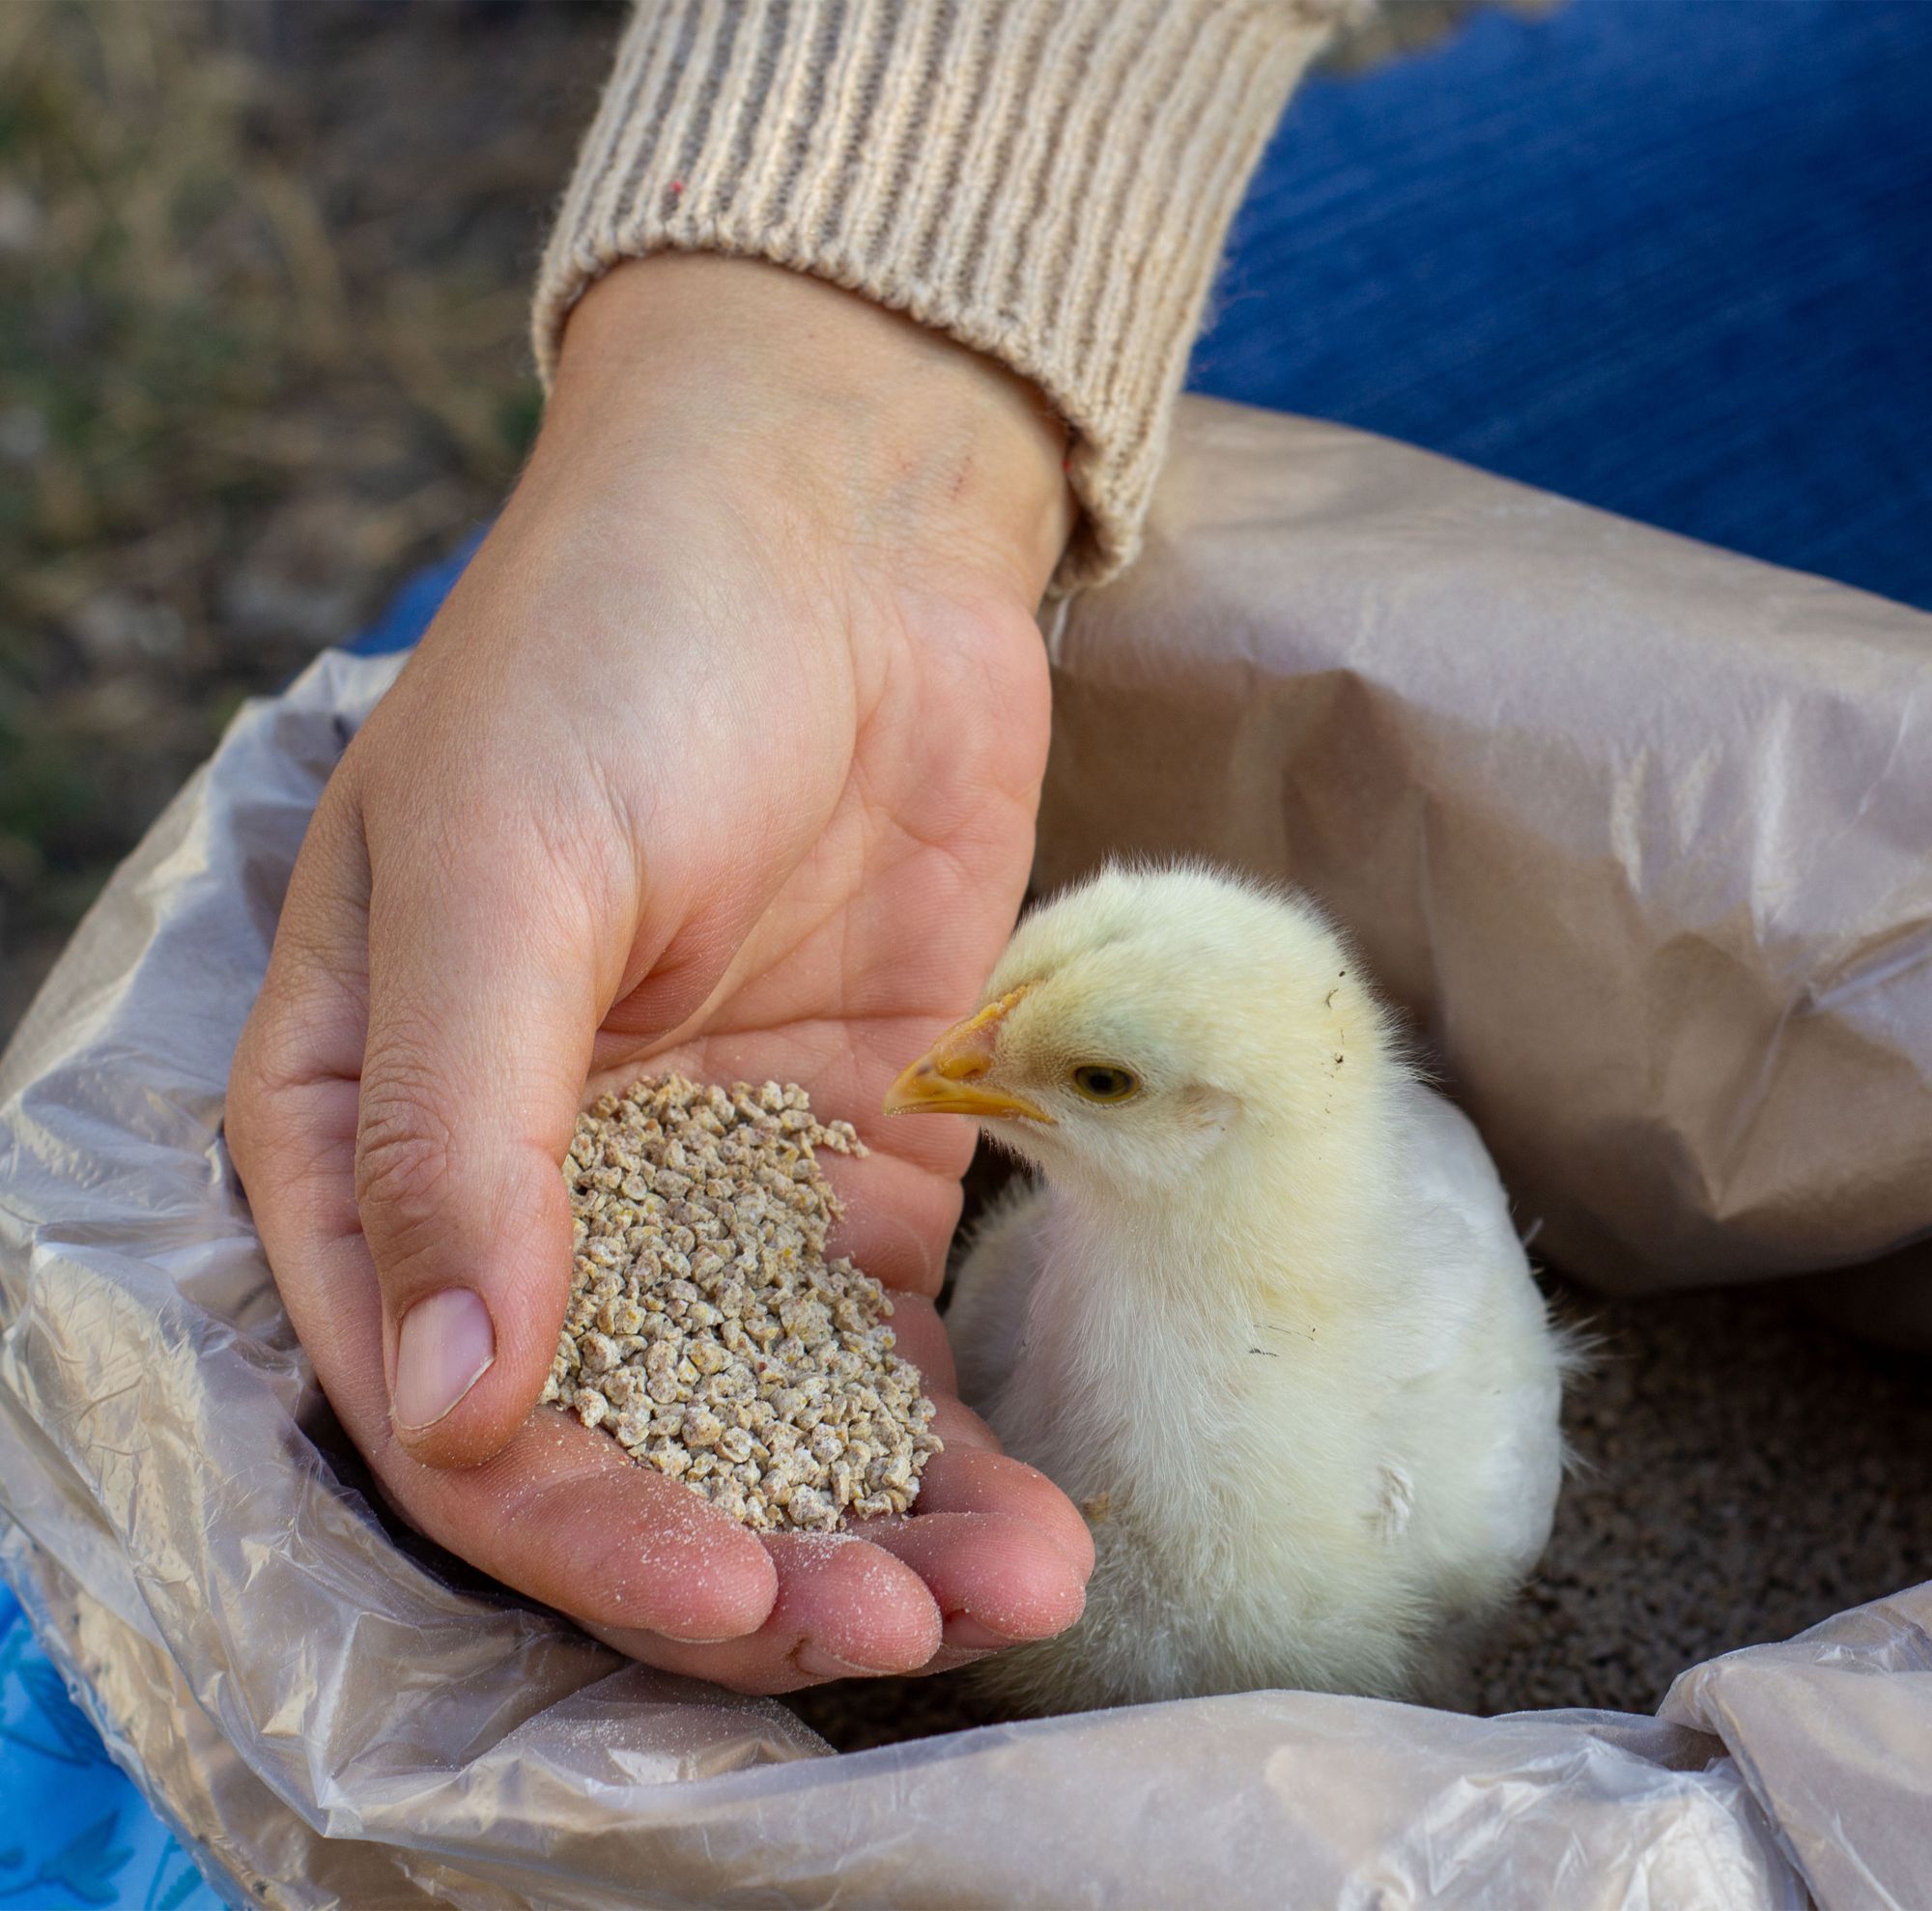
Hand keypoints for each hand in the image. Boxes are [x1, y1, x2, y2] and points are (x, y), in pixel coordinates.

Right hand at [227, 257, 1091, 1691]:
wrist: (835, 529)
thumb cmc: (619, 650)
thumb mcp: (504, 865)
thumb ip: (465, 1128)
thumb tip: (451, 1398)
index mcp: (372, 1132)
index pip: (443, 1398)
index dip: (576, 1521)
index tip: (725, 1584)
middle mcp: (532, 1194)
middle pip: (616, 1448)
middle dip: (742, 1564)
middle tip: (880, 1638)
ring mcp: (705, 1189)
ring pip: (768, 1425)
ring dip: (868, 1533)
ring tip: (993, 1603)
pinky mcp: (854, 1165)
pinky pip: (893, 1348)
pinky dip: (952, 1443)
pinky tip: (1031, 1523)